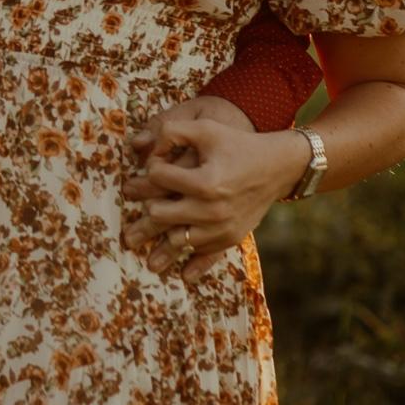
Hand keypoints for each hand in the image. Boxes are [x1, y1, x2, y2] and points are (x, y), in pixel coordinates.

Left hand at [123, 95, 250, 282]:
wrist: (276, 166)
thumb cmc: (236, 143)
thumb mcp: (204, 128)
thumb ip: (171, 131)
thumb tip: (144, 150)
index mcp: (205, 181)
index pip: (159, 178)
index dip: (151, 168)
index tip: (153, 165)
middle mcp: (213, 209)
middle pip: (162, 214)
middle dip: (143, 211)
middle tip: (128, 212)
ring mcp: (222, 227)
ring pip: (179, 240)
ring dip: (158, 244)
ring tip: (138, 249)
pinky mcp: (231, 237)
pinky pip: (208, 255)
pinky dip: (194, 265)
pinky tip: (182, 276)